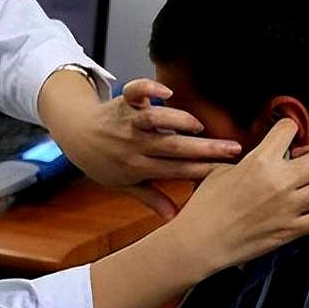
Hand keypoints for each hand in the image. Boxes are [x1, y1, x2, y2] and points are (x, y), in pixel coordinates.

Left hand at [40, 75, 240, 195]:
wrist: (74, 133)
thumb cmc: (102, 161)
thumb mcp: (124, 185)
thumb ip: (151, 198)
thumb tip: (175, 218)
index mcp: (138, 167)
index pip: (176, 170)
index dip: (202, 170)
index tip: (229, 172)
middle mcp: (134, 144)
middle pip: (173, 147)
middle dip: (205, 148)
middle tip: (234, 149)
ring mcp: (128, 122)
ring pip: (155, 120)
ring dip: (178, 121)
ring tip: (198, 126)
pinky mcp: (123, 101)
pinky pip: (135, 92)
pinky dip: (149, 89)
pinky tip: (167, 92)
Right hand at [167, 119, 308, 274]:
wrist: (201, 240)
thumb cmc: (205, 209)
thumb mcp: (220, 171)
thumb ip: (248, 161)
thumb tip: (262, 159)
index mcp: (258, 162)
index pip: (287, 129)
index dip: (288, 127)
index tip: (288, 133)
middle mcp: (279, 182)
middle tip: (305, 158)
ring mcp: (289, 207)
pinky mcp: (293, 230)